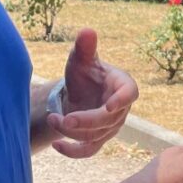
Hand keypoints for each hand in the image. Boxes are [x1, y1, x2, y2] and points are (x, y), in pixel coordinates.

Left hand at [46, 28, 137, 158]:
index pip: (130, 94)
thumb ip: (85, 47)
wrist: (79, 92)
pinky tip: (56, 146)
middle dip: (86, 121)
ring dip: (72, 131)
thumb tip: (87, 31)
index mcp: (122, 85)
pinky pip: (88, 151)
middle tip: (64, 119)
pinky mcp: (98, 140)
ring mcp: (111, 127)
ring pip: (96, 135)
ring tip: (52, 118)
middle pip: (108, 120)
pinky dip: (73, 151)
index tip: (109, 106)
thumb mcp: (82, 59)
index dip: (122, 101)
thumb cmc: (85, 72)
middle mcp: (121, 109)